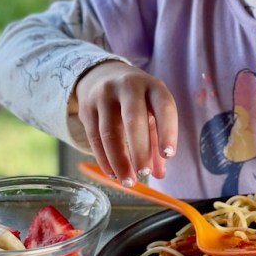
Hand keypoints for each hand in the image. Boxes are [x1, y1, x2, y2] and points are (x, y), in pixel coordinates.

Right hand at [73, 61, 177, 185]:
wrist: (104, 75)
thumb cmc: (137, 99)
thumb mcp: (153, 110)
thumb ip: (158, 140)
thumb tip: (160, 175)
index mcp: (153, 86)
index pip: (164, 107)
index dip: (168, 132)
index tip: (169, 155)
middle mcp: (129, 86)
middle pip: (134, 120)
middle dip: (140, 150)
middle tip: (144, 174)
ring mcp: (105, 95)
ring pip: (110, 132)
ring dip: (119, 161)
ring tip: (128, 181)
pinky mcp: (87, 108)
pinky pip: (94, 138)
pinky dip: (104, 159)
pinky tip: (113, 173)